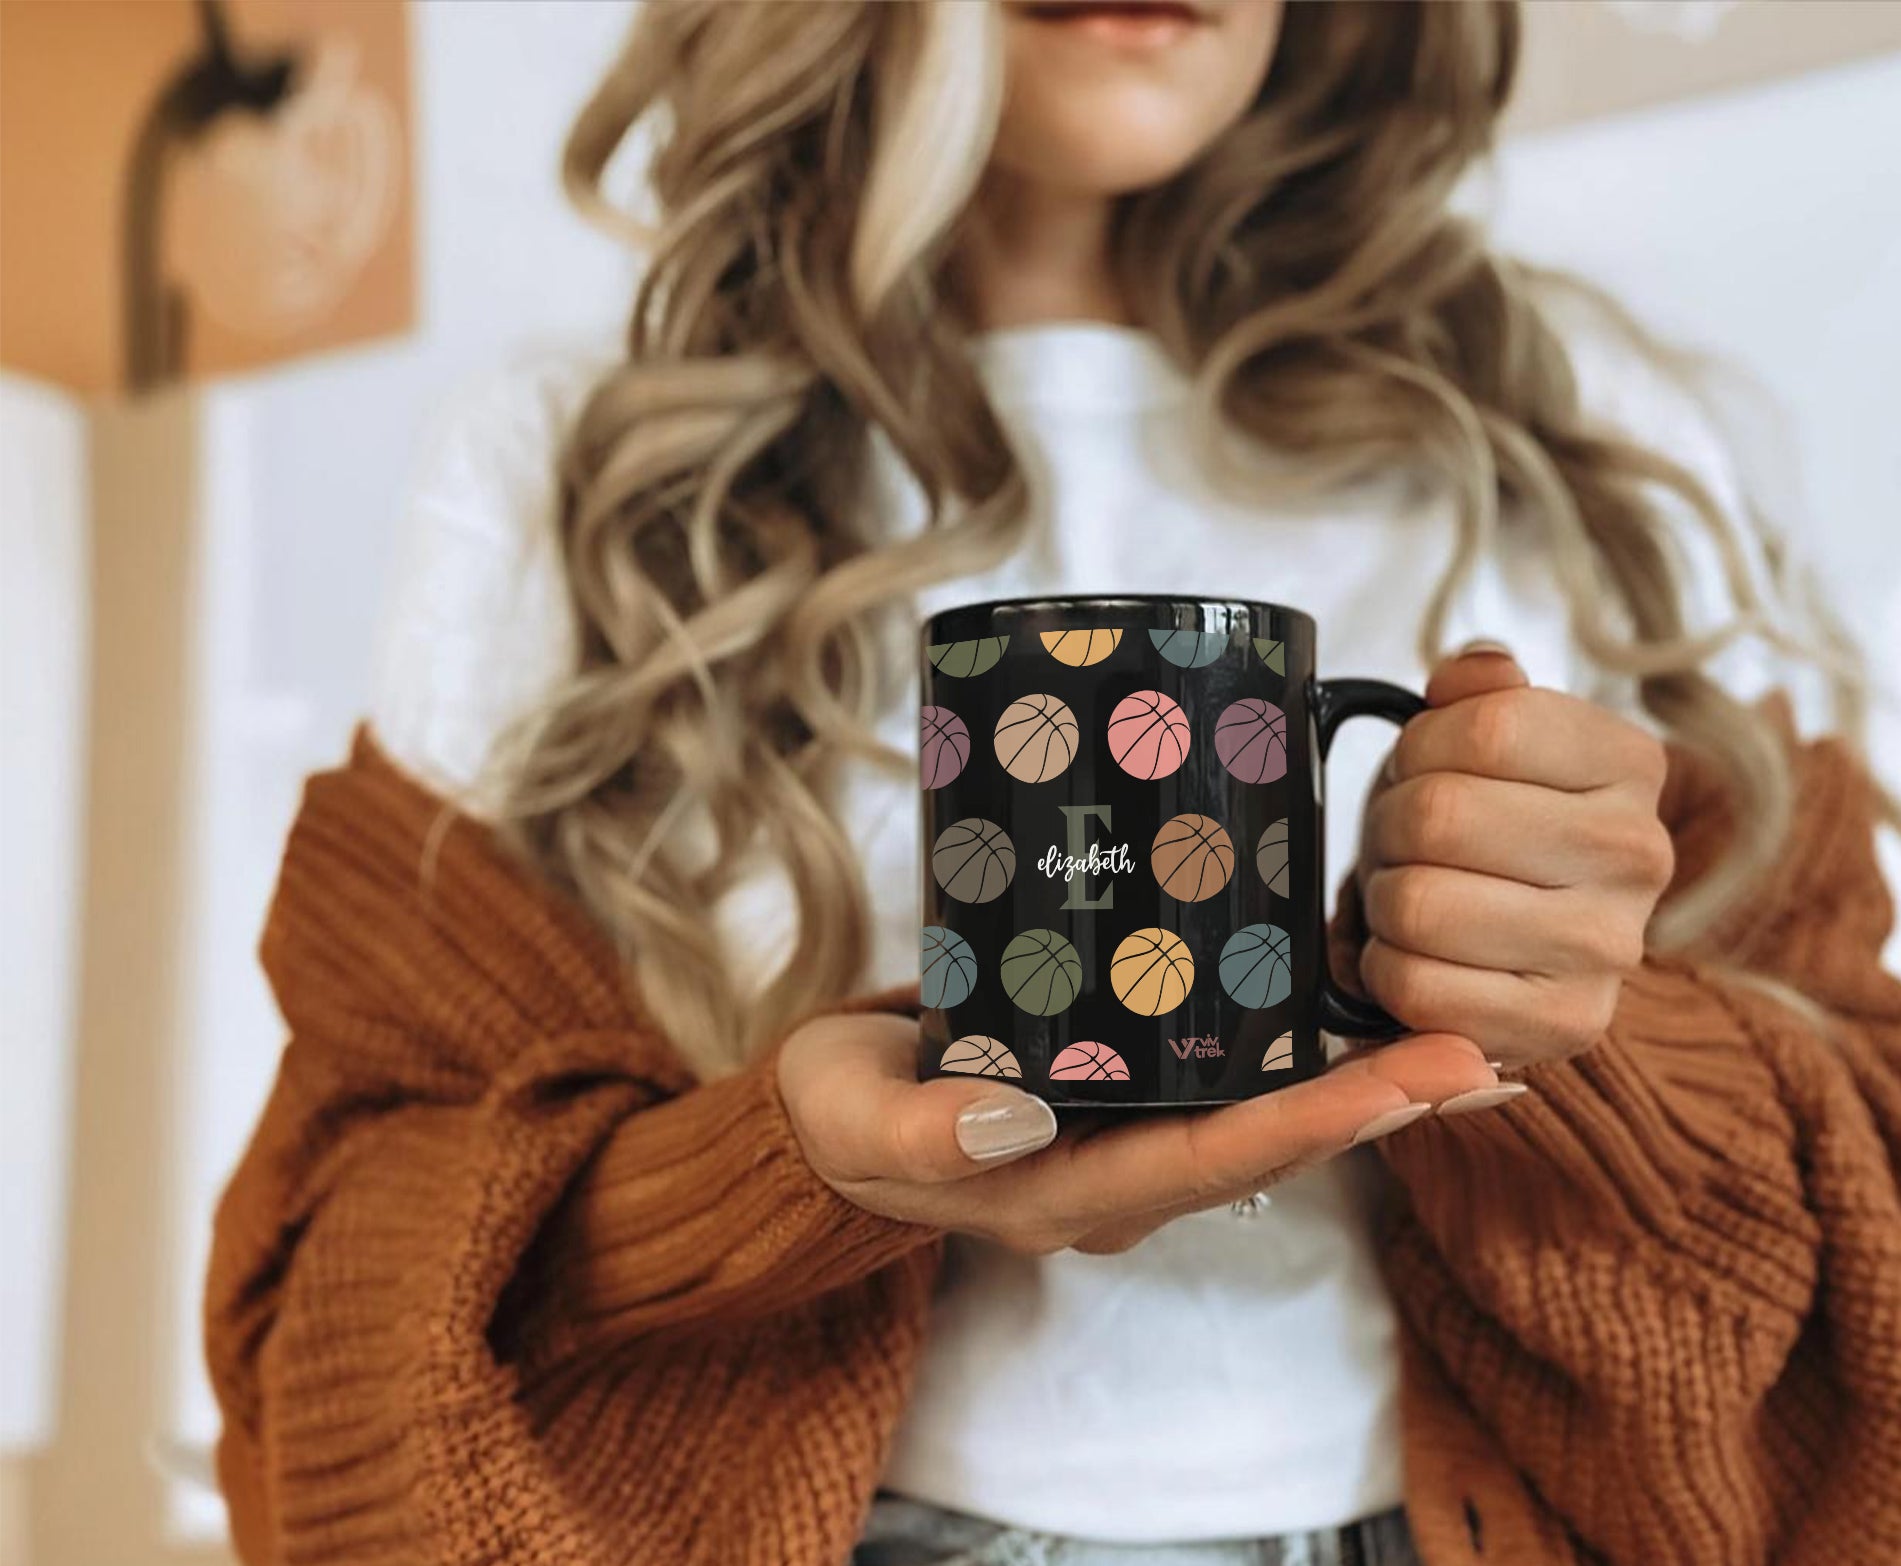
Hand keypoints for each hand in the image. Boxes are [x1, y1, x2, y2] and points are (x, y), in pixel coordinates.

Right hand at [777, 1006, 1500, 1255]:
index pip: (1208, 1164)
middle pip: (1269, 1148)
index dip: (1313, 1125)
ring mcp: (1126, 1137)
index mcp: (1063, 1194)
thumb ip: (923, 1135)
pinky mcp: (1125, 1088)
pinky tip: (1369, 1013)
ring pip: (1268, 1117)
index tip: (1409, 1085)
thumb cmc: (840, 1115)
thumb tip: (1017, 1125)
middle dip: (1377, 1107)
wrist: (835, 1109)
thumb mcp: (854, 1121)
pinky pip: (1235, 1079)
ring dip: (1367, 1085)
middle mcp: (1117, 1177)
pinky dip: (1310, 1053)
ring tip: (1469, 1046)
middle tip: (1483, 1060)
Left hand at [1356, 644, 1674, 1069]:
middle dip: (1389, 827)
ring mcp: (1611, 948)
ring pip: (1419, 905)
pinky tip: (1418, 956)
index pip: (1490, 727)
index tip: (1423, 769)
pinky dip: (1385, 968)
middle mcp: (1641, 853)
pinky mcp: (1566, 1026)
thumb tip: (1470, 673)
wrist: (1505, 945)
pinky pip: (1415, 986)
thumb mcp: (1481, 739)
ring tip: (1412, 897)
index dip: (1420, 748)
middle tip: (1403, 843)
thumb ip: (1478, 691)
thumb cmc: (1481, 828)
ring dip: (1384, 900)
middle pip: (1439, 816)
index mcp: (1630, 762)